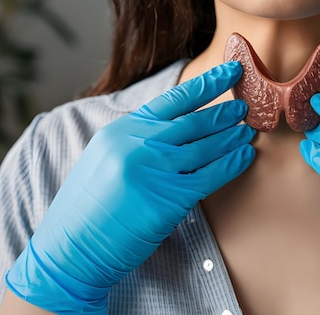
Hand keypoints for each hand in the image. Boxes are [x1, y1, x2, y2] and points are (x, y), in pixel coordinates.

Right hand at [6, 62, 255, 314]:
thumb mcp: (105, 157)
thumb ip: (136, 138)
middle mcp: (139, 143)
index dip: (207, 84)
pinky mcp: (170, 197)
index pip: (173, 99)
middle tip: (246, 107)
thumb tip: (175, 126)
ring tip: (249, 130)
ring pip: (206, 146)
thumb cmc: (90, 206)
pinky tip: (246, 156)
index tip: (231, 71)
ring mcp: (155, 169)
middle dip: (224, 113)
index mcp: (123, 129)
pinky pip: (211, 175)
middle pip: (194, 121)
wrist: (71, 248)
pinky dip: (232, 163)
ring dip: (231, 137)